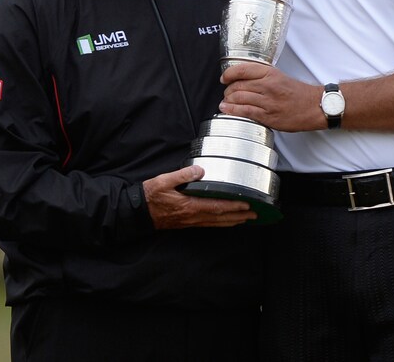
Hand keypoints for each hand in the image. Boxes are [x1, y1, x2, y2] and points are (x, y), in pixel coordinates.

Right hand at [142, 166, 256, 227]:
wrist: (138, 213)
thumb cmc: (150, 196)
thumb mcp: (164, 181)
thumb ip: (182, 175)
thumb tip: (199, 170)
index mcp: (189, 206)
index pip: (216, 206)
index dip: (233, 206)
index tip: (247, 204)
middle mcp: (193, 216)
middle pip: (221, 218)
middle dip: (239, 216)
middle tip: (256, 214)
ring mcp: (191, 221)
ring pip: (216, 223)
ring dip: (233, 221)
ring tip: (247, 219)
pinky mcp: (187, 223)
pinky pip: (209, 224)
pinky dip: (221, 223)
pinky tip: (227, 221)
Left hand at [219, 63, 324, 131]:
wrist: (314, 106)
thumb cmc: (298, 93)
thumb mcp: (280, 77)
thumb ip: (262, 77)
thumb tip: (242, 80)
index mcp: (270, 73)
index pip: (242, 69)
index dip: (228, 74)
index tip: (224, 78)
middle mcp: (268, 85)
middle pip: (238, 85)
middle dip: (227, 90)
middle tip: (226, 93)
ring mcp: (268, 102)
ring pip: (239, 98)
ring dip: (228, 101)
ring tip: (225, 102)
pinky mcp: (268, 116)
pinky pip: (245, 112)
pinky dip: (233, 111)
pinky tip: (227, 110)